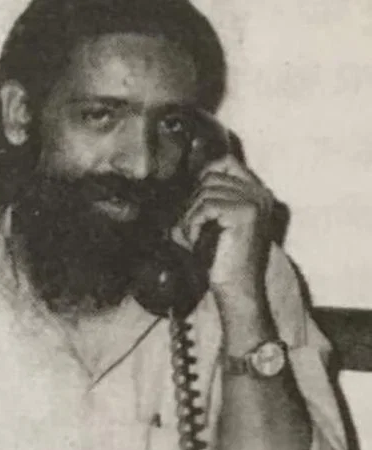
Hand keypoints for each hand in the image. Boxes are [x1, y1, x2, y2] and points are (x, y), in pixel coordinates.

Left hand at [180, 155, 275, 304]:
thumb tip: (188, 180)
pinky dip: (194, 224)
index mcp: (257, 193)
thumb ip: (210, 199)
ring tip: (192, 238)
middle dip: (192, 203)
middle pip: (211, 177)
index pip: (226, 162)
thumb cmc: (221, 260)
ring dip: (190, 216)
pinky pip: (206, 207)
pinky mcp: (245, 213)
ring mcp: (255, 202)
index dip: (203, 176)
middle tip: (189, 230)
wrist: (236, 288)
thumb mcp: (216, 224)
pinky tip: (197, 242)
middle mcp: (260, 193)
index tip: (193, 203)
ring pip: (205, 192)